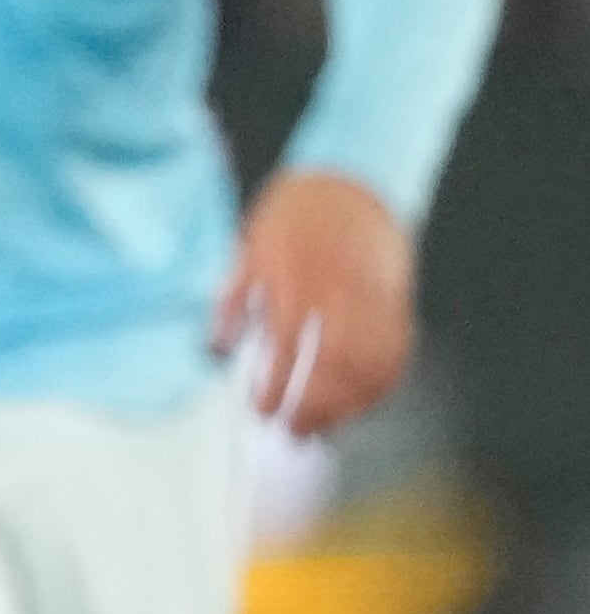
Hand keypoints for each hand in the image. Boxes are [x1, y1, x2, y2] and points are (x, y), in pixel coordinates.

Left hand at [217, 168, 415, 435]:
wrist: (351, 183)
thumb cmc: (293, 215)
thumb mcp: (249, 247)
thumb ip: (233, 299)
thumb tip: (213, 347)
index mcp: (296, 276)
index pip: (289, 344)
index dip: (276, 384)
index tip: (262, 409)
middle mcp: (340, 293)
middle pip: (336, 364)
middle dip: (316, 406)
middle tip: (294, 430)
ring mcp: (375, 300)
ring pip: (371, 367)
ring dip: (350, 405)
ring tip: (325, 426)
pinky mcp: (399, 304)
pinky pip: (396, 355)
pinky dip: (381, 386)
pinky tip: (362, 402)